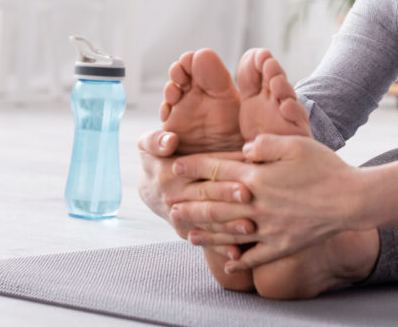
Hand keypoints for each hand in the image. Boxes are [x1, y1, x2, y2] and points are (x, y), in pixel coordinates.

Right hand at [136, 129, 251, 238]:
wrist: (147, 189)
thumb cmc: (155, 159)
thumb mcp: (147, 145)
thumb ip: (157, 141)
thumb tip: (171, 141)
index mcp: (169, 173)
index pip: (202, 168)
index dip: (223, 167)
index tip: (245, 166)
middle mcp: (175, 197)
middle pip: (206, 196)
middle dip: (228, 196)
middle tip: (250, 196)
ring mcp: (180, 218)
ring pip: (207, 222)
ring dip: (227, 226)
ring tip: (250, 227)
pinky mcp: (186, 232)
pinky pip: (203, 240)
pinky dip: (219, 248)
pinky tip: (237, 255)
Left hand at [168, 134, 366, 271]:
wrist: (352, 199)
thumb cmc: (325, 166)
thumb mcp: (295, 144)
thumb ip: (265, 144)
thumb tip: (244, 149)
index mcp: (258, 177)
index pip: (217, 171)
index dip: (194, 168)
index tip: (175, 168)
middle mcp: (258, 204)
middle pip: (215, 204)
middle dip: (190, 204)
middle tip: (169, 206)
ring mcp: (269, 228)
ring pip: (229, 231)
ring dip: (205, 232)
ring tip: (186, 233)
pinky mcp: (283, 245)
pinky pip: (256, 256)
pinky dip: (240, 260)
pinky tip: (228, 261)